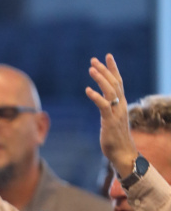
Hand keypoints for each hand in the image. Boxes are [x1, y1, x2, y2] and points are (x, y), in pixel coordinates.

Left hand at [85, 54, 138, 179]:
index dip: (113, 69)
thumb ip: (109, 110)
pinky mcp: (110, 122)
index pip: (118, 82)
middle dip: (104, 70)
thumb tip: (103, 104)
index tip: (107, 56)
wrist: (123, 153)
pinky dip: (96, 97)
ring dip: (100, 79)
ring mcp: (116, 113)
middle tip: (93, 60)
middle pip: (114, 83)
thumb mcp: (112, 120)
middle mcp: (121, 106)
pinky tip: (87, 90)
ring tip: (91, 69)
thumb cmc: (116, 139)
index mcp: (121, 104)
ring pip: (110, 91)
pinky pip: (104, 106)